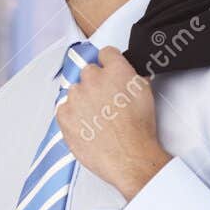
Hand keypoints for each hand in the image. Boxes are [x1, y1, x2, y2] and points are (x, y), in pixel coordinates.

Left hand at [55, 45, 170, 199]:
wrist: (128, 156)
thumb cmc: (138, 130)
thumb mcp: (145, 94)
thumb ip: (133, 78)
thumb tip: (130, 75)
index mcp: (116, 70)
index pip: (106, 53)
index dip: (109, 63)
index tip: (108, 72)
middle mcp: (94, 79)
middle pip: (89, 72)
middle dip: (95, 83)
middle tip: (104, 101)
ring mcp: (76, 96)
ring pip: (74, 90)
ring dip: (82, 100)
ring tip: (96, 118)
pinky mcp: (64, 114)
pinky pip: (63, 108)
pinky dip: (71, 115)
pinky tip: (85, 125)